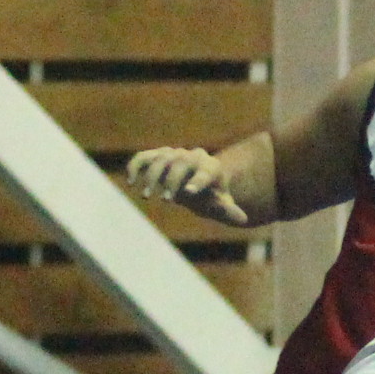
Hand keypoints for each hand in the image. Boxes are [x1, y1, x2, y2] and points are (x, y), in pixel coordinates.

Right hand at [125, 145, 250, 225]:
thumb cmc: (211, 196)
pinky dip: (135, 166)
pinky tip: (131, 182)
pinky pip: (143, 157)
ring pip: (160, 159)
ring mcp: (174, 154)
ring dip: (152, 177)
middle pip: (180, 163)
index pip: (205, 173)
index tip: (188, 193)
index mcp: (212, 167)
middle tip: (167, 200)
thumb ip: (228, 210)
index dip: (198, 182)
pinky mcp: (157, 156)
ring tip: (148, 197)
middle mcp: (192, 156)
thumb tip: (243, 219)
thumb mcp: (221, 204)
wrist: (198, 184)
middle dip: (172, 181)